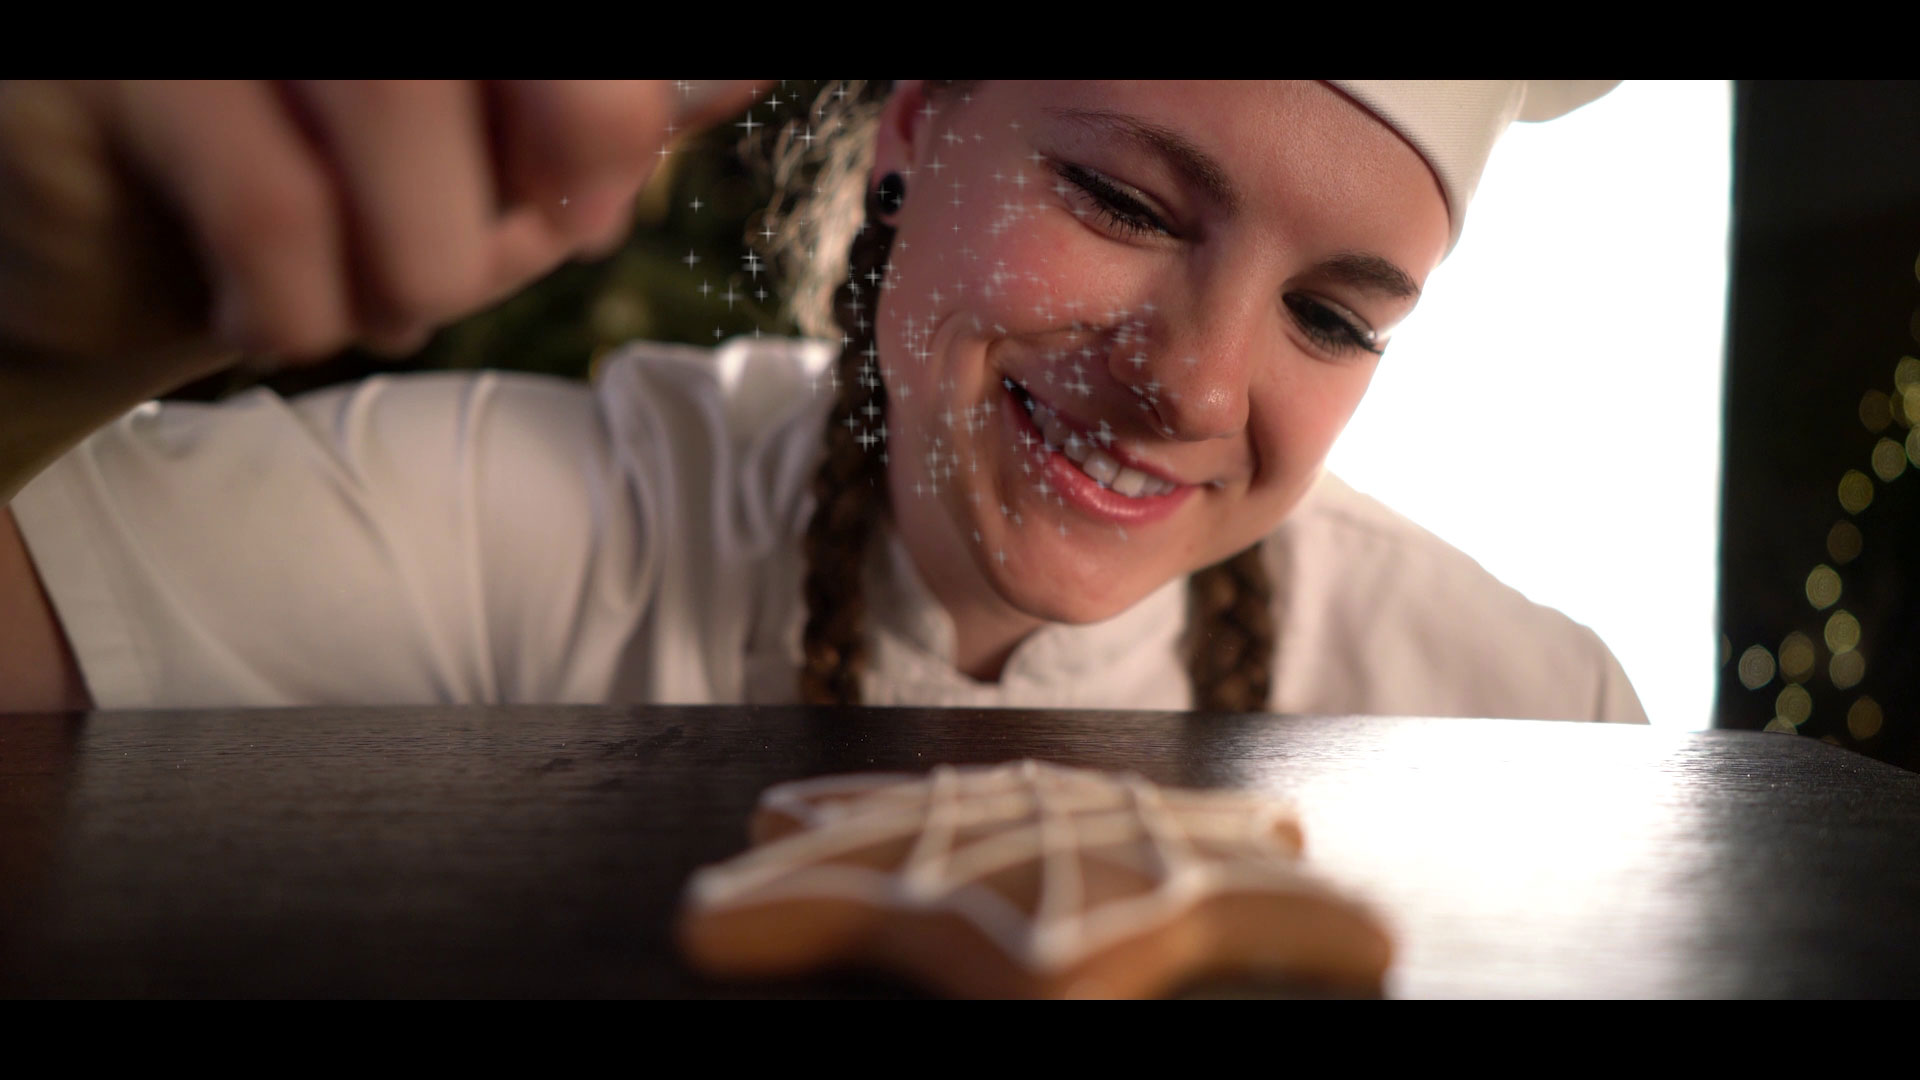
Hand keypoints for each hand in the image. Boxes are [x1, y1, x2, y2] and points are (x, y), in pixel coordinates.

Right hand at [0, 79, 766, 384]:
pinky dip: (311, 302)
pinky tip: (278, 323)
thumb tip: (738, 76)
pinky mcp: (101, 63)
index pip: (574, 41)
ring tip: (385, 300)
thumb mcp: (476, 152)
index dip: (607, 114)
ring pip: (394, 95)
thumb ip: (596, 109)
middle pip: (508, 48)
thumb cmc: (315, 188)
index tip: (591, 203)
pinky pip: (274, 198)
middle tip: (532, 244)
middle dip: (569, 145)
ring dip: (426, 256)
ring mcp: (198, 7)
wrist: (92, 262)